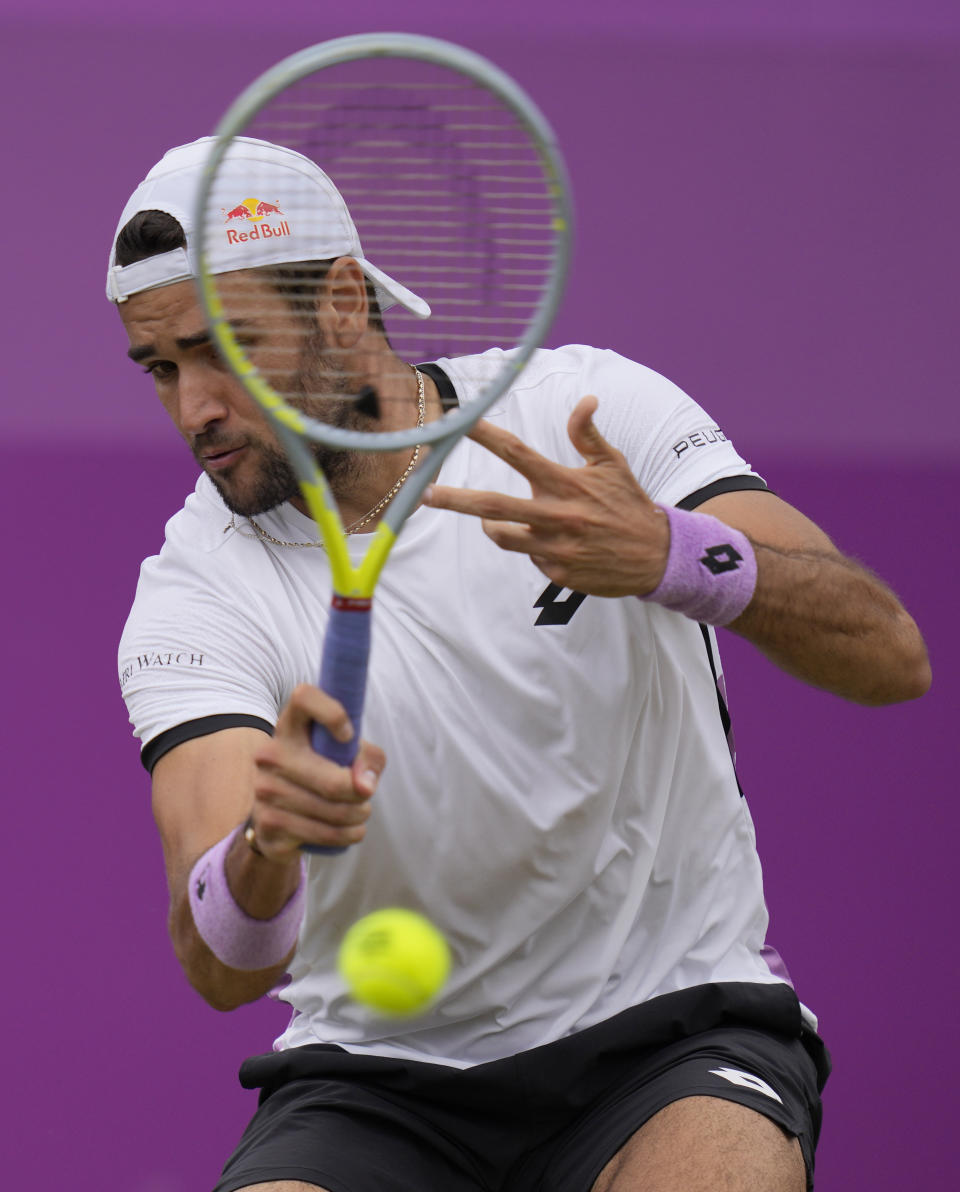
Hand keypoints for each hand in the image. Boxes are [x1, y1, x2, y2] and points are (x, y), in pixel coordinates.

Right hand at [249, 684, 384, 858]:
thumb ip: (367, 758)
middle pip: (333, 781)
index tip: (349, 736)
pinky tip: (351, 830)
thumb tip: (364, 784)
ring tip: (360, 813)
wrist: (279, 819)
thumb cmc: (322, 774)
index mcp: (289, 725)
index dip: (332, 713)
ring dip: (358, 816)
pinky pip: (324, 833)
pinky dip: (348, 834)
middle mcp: (270, 753)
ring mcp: (264, 790)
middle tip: (367, 796)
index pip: (304, 697)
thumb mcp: (349, 756)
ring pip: (334, 811)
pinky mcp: (268, 824)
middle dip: (361, 794)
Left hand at [424, 395, 670, 596]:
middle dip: (454, 500)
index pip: (518, 453)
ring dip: (492, 525)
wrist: (657, 557)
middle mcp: (556, 515)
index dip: (486, 436)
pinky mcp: (557, 572)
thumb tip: (585, 400)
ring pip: (502, 535)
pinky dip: (534, 547)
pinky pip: (530, 556)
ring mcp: (554, 547)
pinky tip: (559, 543)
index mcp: (566, 483)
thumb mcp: (613, 465)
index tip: (460, 423)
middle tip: (425, 494)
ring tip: (494, 518)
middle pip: (493, 506)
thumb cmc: (630, 505)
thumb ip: (588, 435)